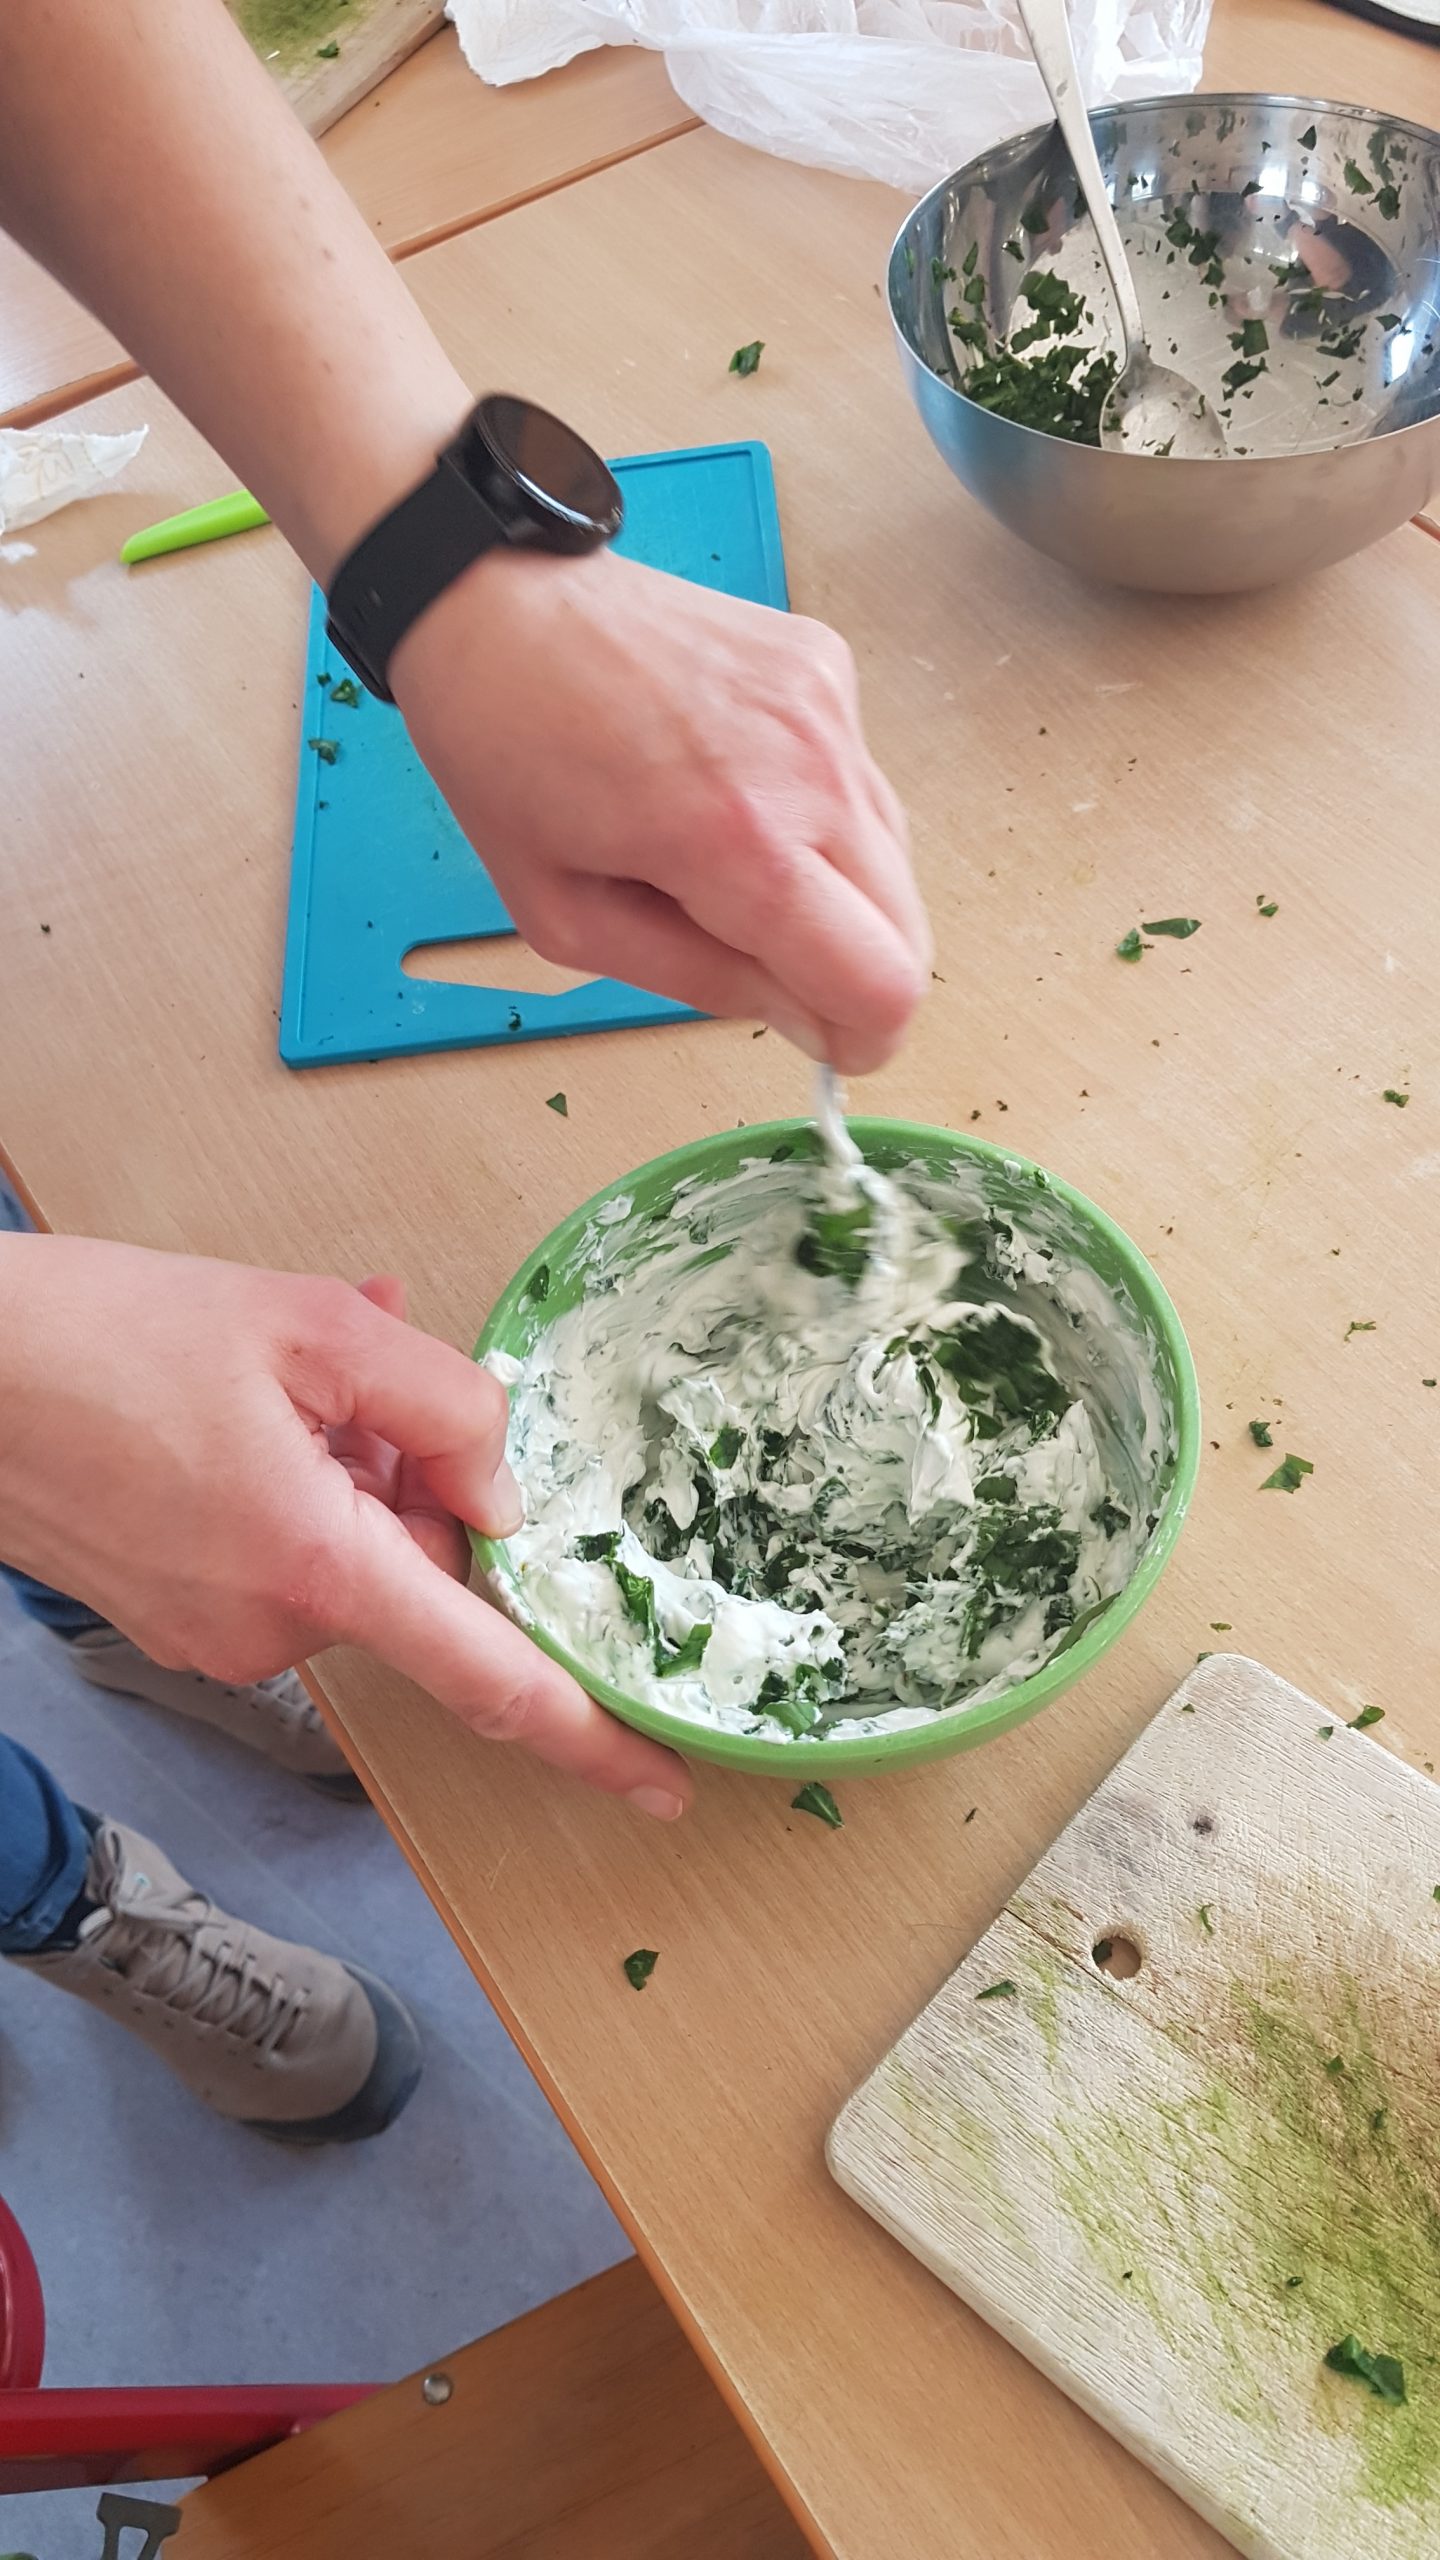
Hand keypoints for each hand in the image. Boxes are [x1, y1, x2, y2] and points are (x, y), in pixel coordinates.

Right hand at [0, 1236, 690, 1816]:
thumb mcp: (309, 1328)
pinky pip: (288, 1564)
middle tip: (374, 1364)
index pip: (489, 1678)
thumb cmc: (103, 1337)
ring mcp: (216, 1636)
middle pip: (419, 1576)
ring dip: (354, 1472)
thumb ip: (444, 1405)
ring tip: (286, 1376)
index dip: (589, 1736)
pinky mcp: (176, 1620)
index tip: (663, 1781)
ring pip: (352, 1558)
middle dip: (422, 1481)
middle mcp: (271, 1631)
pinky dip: (300, 1493)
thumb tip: (499, 1492)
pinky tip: (247, 1411)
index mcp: (320, 1569)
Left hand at [390, 547, 928, 1074]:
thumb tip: (804, 1021)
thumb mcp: (569, 918)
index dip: (861, 1038)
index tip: (829, 1048)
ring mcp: (830, 710)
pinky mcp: (829, 668)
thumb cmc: (508, 752)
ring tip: (735, 869)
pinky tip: (738, 790)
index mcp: (738, 844)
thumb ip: (700, 982)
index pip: (879, 983)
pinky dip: (818, 815)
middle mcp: (809, 770)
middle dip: (855, 975)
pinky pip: (860, 783)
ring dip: (837, 894)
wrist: (497, 602)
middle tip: (776, 971)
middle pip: (907, 930)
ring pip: (893, 858)